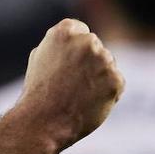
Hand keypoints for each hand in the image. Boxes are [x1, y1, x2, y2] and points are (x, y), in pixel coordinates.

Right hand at [16, 19, 123, 150]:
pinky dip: (107, 93)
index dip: (73, 51)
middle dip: (88, 63)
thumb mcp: (40, 57)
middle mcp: (86, 41)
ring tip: (78, 95)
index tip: (65, 67)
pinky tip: (89, 102)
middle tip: (71, 84)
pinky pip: (116, 83)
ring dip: (98, 78)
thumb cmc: (38, 92)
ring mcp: (103, 60)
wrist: (43, 121)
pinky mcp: (115, 79)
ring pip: (108, 66)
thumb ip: (60, 44)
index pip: (81, 32)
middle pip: (96, 48)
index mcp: (65, 31)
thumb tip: (76, 40)